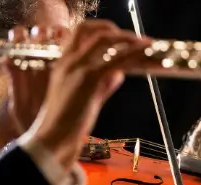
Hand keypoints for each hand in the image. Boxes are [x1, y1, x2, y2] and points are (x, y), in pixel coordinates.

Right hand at [7, 20, 154, 170]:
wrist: (53, 138)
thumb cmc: (67, 124)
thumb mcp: (86, 99)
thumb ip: (102, 85)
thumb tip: (119, 74)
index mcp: (63, 64)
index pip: (78, 33)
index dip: (100, 29)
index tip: (119, 34)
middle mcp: (68, 61)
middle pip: (89, 29)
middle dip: (115, 29)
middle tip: (136, 38)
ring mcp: (77, 68)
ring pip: (104, 40)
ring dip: (128, 39)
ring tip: (146, 44)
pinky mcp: (88, 79)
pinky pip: (114, 60)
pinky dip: (132, 55)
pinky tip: (144, 55)